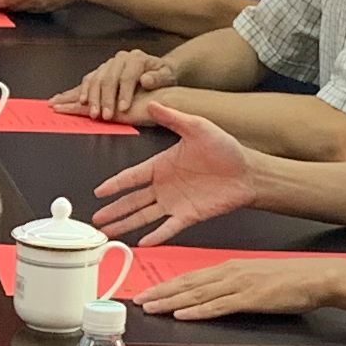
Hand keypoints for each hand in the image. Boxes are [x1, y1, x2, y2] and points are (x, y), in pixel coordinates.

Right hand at [62, 50, 174, 124]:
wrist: (157, 69)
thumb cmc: (163, 75)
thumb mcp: (167, 76)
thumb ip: (158, 78)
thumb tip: (146, 80)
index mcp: (136, 59)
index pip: (127, 76)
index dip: (124, 93)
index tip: (123, 109)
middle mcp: (120, 59)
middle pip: (108, 79)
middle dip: (105, 99)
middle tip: (105, 116)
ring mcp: (108, 64)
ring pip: (95, 79)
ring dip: (91, 98)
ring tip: (93, 113)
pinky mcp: (100, 71)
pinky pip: (88, 80)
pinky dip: (81, 91)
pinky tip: (79, 102)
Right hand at [92, 103, 258, 239]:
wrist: (248, 171)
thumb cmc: (225, 149)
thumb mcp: (197, 127)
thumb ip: (173, 118)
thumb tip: (152, 103)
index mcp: (162, 165)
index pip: (132, 176)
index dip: (115, 184)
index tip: (99, 192)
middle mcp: (165, 186)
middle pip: (132, 200)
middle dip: (114, 210)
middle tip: (96, 219)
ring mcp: (175, 202)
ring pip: (144, 216)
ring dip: (126, 224)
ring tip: (110, 233)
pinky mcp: (189, 215)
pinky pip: (168, 228)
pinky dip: (156, 236)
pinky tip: (143, 242)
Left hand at [143, 254, 340, 321]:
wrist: (317, 276)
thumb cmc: (291, 278)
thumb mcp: (255, 276)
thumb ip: (233, 285)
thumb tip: (215, 295)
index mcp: (230, 267)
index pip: (191, 277)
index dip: (166, 286)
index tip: (149, 293)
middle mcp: (230, 273)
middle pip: (187, 285)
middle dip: (160, 294)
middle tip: (138, 302)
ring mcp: (239, 285)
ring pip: (197, 295)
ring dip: (171, 303)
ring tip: (151, 309)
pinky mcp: (251, 299)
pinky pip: (219, 306)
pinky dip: (198, 311)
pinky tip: (183, 315)